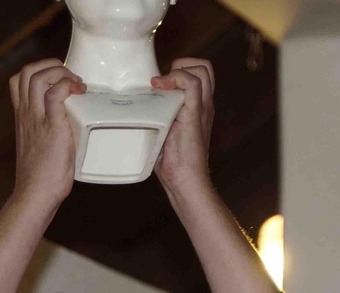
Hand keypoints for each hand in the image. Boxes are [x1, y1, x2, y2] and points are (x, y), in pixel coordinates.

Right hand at [8, 59, 85, 206]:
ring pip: (37, 76)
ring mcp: (36, 119)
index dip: (39, 71)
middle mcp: (26, 114)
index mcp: (22, 117)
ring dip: (60, 72)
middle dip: (50, 64)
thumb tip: (70, 130)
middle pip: (26, 71)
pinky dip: (67, 86)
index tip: (59, 79)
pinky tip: (78, 93)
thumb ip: (49, 133)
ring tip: (76, 84)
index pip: (18, 81)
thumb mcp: (40, 147)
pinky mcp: (51, 127)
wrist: (36, 194)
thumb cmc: (41, 178)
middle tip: (70, 77)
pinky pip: (54, 94)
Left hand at [152, 58, 214, 192]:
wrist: (185, 181)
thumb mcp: (163, 130)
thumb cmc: (172, 162)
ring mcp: (202, 108)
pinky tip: (159, 88)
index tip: (160, 82)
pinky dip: (175, 78)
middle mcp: (205, 104)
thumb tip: (134, 106)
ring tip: (161, 85)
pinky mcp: (195, 114)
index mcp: (199, 107)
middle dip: (181, 65)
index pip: (200, 73)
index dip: (181, 68)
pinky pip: (192, 83)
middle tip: (162, 82)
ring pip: (201, 69)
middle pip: (204, 66)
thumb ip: (157, 114)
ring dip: (178, 69)